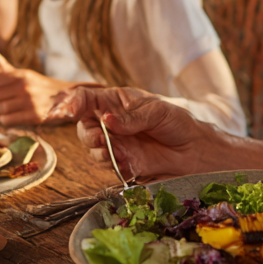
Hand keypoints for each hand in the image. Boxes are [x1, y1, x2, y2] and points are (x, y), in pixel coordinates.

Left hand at [0, 31, 72, 125]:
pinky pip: (7, 121)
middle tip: (0, 100)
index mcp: (19, 75)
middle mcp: (24, 87)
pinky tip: (15, 115)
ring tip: (9, 107)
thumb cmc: (35, 84)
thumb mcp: (17, 72)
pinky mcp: (34, 116)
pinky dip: (7, 120)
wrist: (64, 96)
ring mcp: (30, 102)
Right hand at [47, 85, 219, 179]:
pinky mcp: (122, 163)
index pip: (86, 98)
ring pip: (91, 148)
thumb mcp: (157, 112)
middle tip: (100, 139)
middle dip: (87, 134)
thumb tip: (107, 119)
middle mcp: (111, 122)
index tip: (67, 111)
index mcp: (116, 102)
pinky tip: (126, 162)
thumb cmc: (177, 123)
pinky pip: (107, 165)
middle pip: (84, 127)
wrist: (195, 151)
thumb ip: (132, 117)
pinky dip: (112, 164)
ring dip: (98, 151)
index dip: (72, 103)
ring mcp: (116, 143)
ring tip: (116, 152)